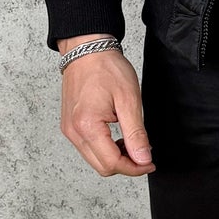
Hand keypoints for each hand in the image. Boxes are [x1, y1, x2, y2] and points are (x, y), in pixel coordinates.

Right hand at [57, 36, 155, 176]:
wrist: (86, 50)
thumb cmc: (106, 68)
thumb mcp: (129, 100)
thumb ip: (135, 134)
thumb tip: (143, 159)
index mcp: (87, 126)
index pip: (112, 163)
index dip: (135, 168)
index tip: (149, 162)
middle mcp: (73, 131)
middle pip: (102, 167)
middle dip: (126, 166)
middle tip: (144, 153)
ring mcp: (69, 129)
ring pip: (94, 160)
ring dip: (115, 158)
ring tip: (130, 142)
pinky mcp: (69, 126)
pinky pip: (88, 148)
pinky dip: (104, 149)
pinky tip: (117, 136)